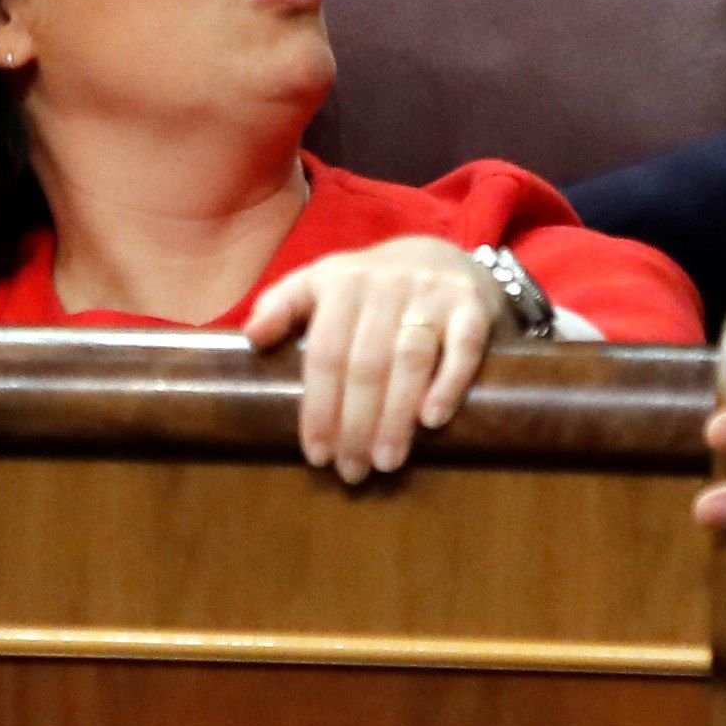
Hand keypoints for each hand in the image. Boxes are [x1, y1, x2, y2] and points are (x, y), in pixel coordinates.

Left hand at [243, 236, 498, 482]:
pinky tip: (432, 421)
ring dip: (396, 416)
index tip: (317, 454)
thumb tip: (252, 338)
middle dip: (355, 424)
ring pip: (410, 360)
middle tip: (351, 470)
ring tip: (385, 461)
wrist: (442, 255)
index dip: (319, 407)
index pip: (324, 353)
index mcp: (342, 281)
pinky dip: (448, 384)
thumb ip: (282, 306)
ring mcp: (432, 293)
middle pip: (365, 364)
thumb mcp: (320, 284)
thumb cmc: (369, 287)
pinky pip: (463, 348)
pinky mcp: (473, 306)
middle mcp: (386, 284)